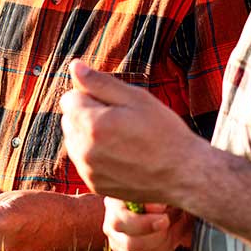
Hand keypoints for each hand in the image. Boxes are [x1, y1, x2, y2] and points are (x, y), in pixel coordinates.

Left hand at [59, 60, 202, 202]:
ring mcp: (88, 170)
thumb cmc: (163, 131)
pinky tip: (122, 155)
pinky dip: (96, 155)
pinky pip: (84, 161)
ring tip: (122, 138)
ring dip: (89, 135)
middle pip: (69, 119)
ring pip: (74, 141)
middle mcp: (84, 150)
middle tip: (121, 120)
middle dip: (87, 114)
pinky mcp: (94, 184)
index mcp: (92, 124)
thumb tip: (74, 66)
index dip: (91, 95)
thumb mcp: (136, 98)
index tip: (115, 104)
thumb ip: (100, 82)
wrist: (182, 174)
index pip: (69, 98)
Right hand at [104, 198, 192, 250]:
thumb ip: (156, 195)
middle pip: (132, 245)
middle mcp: (111, 229)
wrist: (157, 204)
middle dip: (159, 237)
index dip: (144, 224)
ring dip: (165, 247)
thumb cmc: (156, 194)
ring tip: (173, 231)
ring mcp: (119, 247)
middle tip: (171, 223)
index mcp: (114, 206)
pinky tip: (170, 244)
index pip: (120, 221)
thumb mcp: (156, 188)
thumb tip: (158, 208)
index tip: (165, 219)